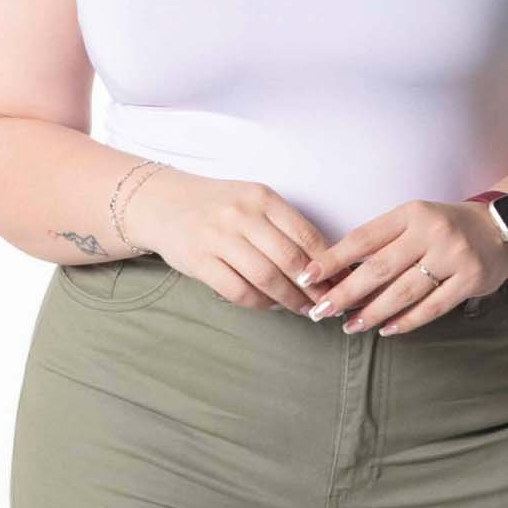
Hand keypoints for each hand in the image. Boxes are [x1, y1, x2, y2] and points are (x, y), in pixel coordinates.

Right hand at [125, 167, 349, 313]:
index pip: (306, 235)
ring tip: (305, 310)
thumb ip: (284, 226)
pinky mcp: (200, 262)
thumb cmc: (219, 205)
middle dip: (315, 288)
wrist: (164, 202)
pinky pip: (238, 291)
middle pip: (290, 260)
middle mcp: (242, 215)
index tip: (343, 282)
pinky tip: (271, 306)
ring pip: (267, 279)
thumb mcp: (253, 201)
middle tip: (328, 304)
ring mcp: (219, 238)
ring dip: (291, 301)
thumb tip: (325, 261)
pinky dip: (260, 304)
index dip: (329, 264)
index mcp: (262, 197)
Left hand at [295, 198, 507, 335]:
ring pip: (403, 291)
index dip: (333, 258)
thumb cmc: (444, 226)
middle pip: (379, 268)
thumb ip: (384, 240)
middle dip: (346, 292)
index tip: (308, 275)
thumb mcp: (414, 220)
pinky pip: (432, 307)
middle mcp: (431, 231)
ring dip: (372, 312)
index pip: (364, 237)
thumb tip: (340, 272)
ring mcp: (453, 255)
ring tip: (350, 326)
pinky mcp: (470, 279)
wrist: (499, 228)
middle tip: (321, 310)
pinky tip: (386, 330)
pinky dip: (406, 321)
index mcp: (411, 212)